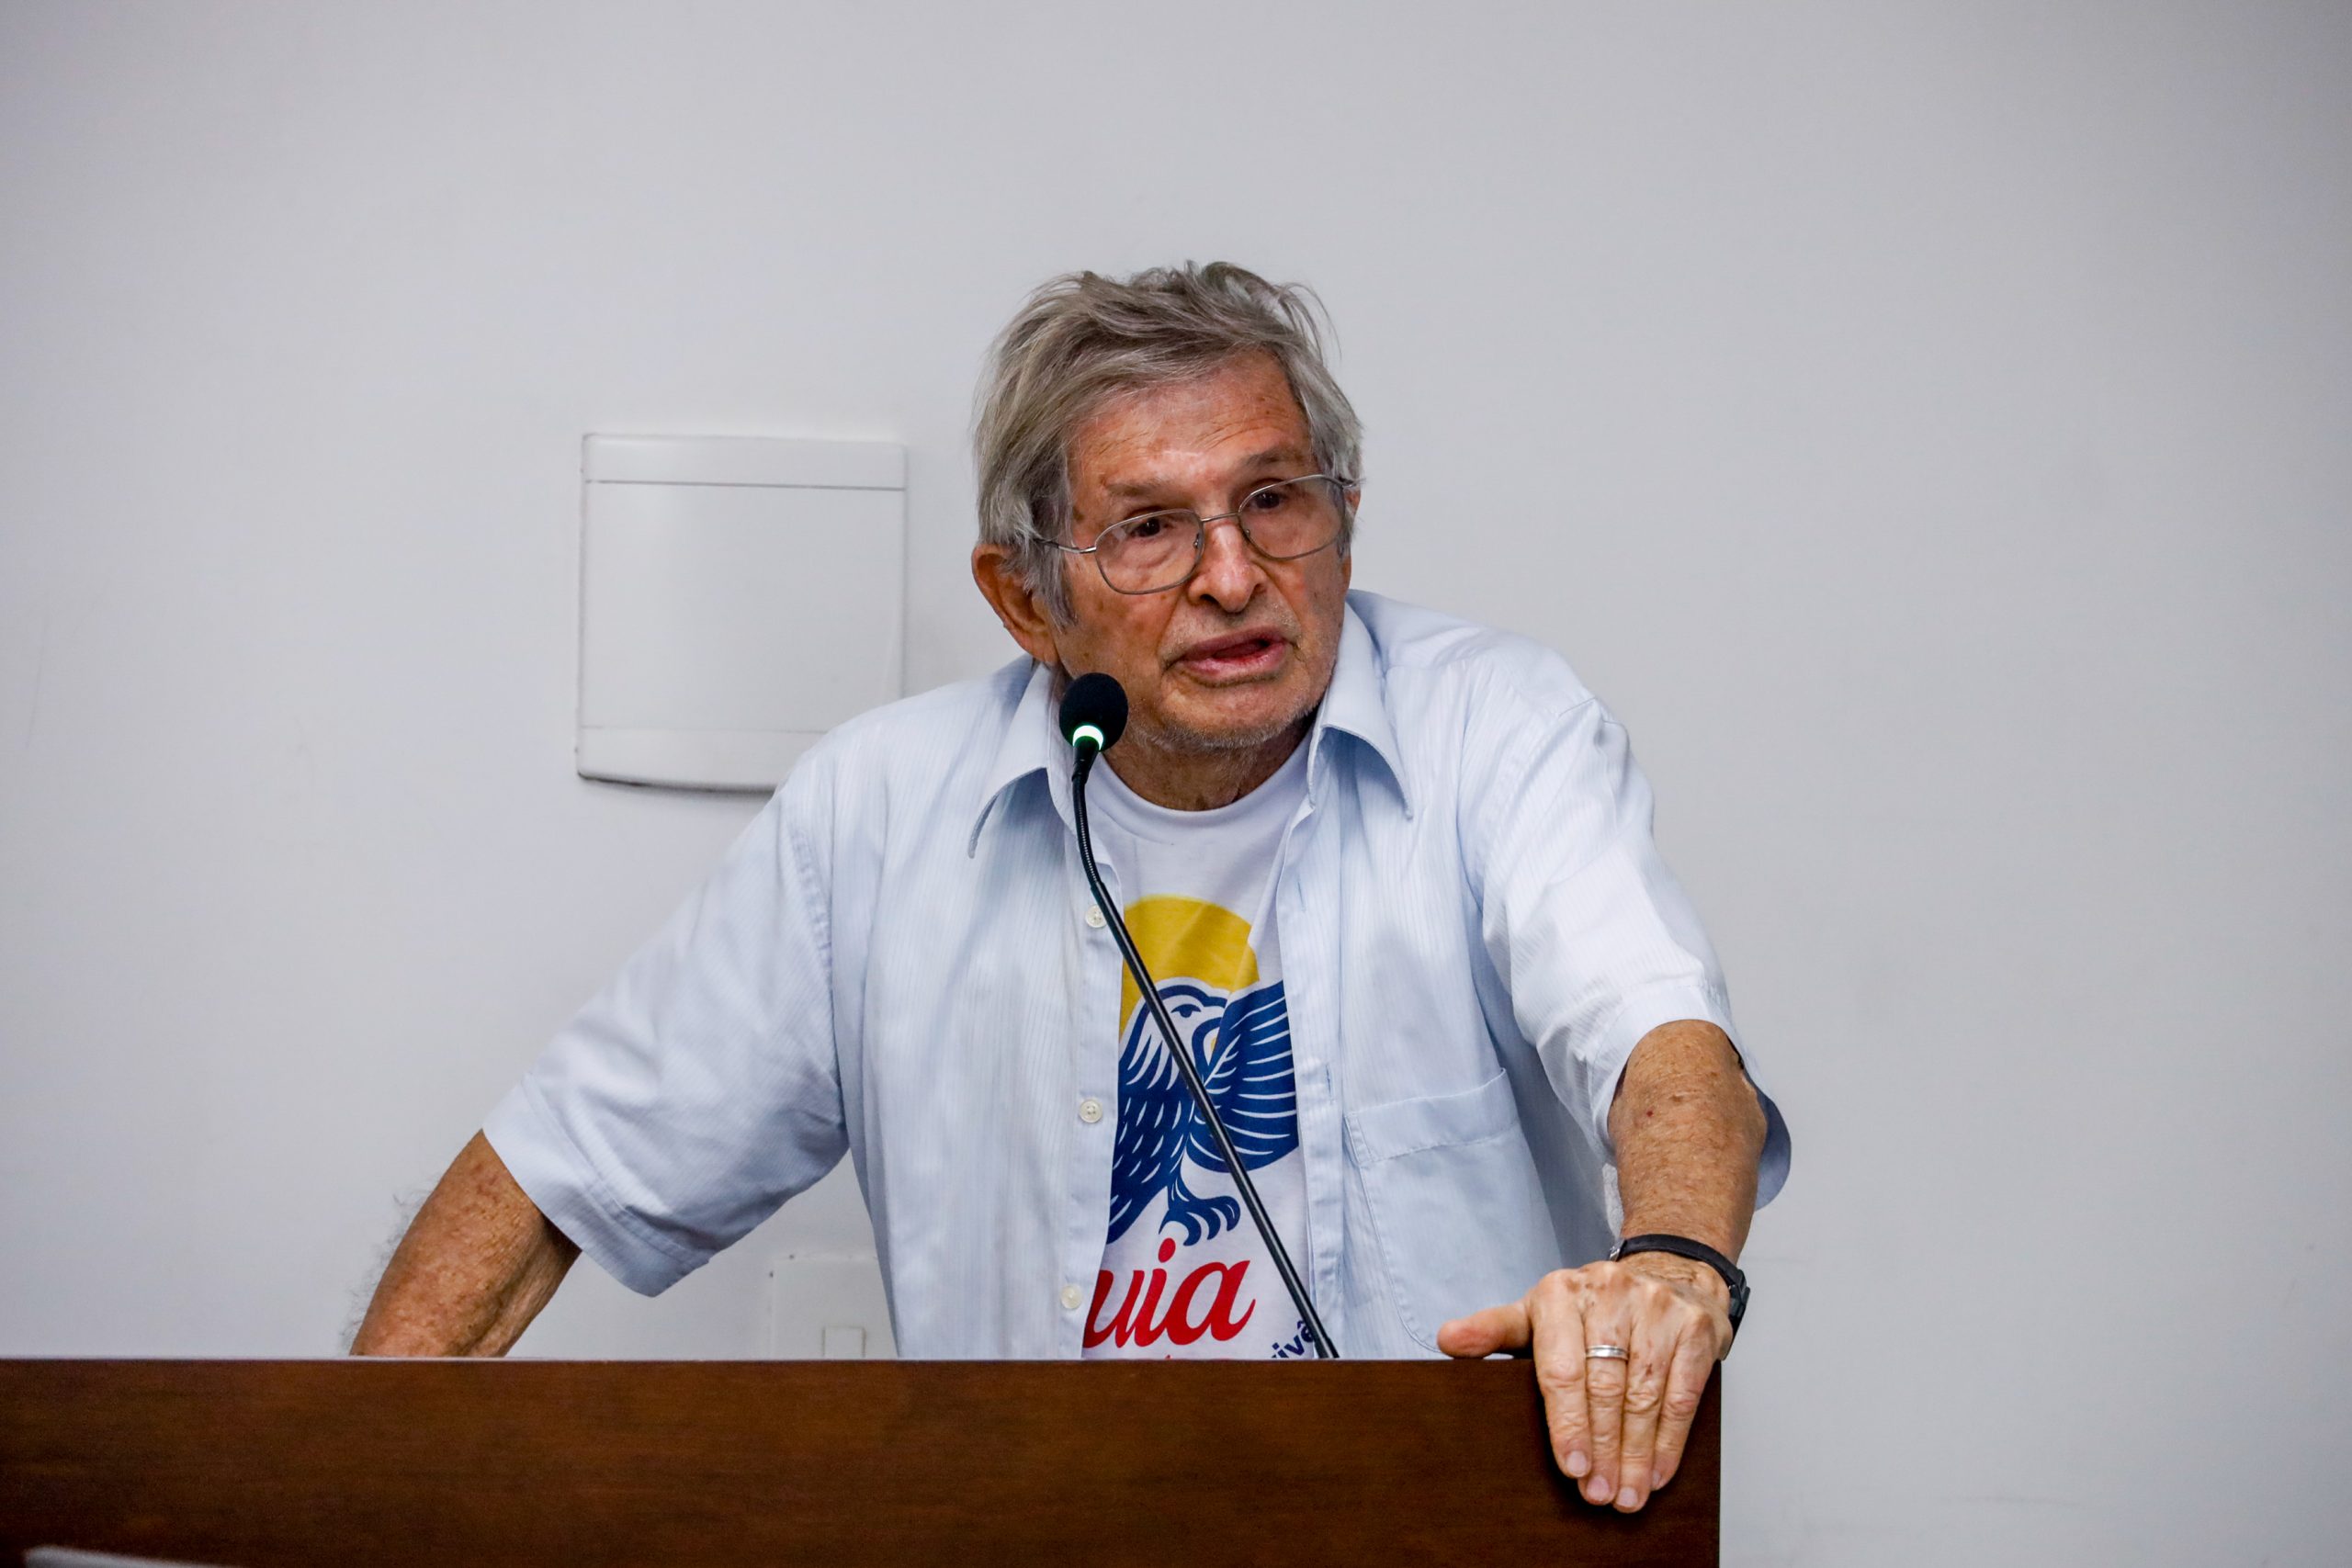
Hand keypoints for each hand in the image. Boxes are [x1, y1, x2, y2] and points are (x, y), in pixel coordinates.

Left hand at [1437, 1254, 1731, 1510]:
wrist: (1667, 1273)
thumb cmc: (1591, 1309)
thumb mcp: (1537, 1313)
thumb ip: (1494, 1331)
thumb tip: (1447, 1340)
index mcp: (1560, 1292)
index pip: (1562, 1368)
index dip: (1567, 1424)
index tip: (1572, 1468)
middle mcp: (1609, 1293)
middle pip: (1605, 1387)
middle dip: (1602, 1449)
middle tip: (1598, 1494)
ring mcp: (1656, 1307)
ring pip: (1645, 1395)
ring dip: (1636, 1454)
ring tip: (1625, 1495)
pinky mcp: (1695, 1327)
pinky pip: (1682, 1394)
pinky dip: (1670, 1441)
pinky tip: (1656, 1472)